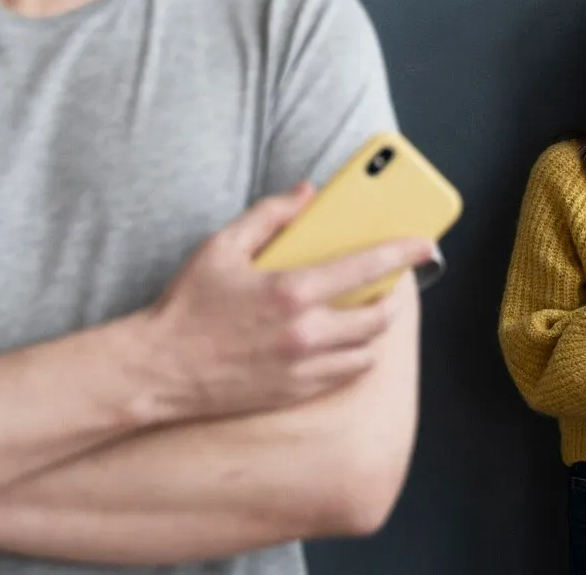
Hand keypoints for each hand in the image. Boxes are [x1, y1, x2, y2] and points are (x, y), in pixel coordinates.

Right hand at [127, 182, 434, 423]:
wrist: (158, 370)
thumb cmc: (187, 306)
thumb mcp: (222, 246)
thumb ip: (270, 214)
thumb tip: (308, 192)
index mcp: (291, 291)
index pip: (367, 266)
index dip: (404, 252)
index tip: (426, 244)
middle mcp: (305, 334)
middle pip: (379, 317)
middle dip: (396, 297)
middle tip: (393, 281)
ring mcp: (302, 369)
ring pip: (368, 352)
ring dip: (378, 330)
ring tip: (371, 309)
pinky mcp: (294, 393)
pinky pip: (345, 376)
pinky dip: (357, 356)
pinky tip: (346, 339)